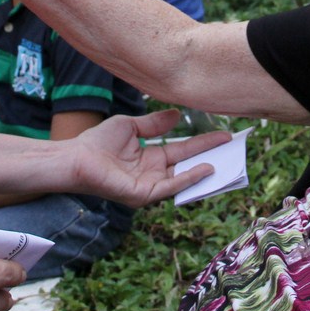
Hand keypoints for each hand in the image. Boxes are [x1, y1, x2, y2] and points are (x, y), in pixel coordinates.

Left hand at [65, 109, 231, 207]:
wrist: (76, 157)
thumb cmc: (98, 142)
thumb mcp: (132, 126)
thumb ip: (154, 124)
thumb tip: (178, 115)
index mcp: (151, 157)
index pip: (183, 149)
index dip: (203, 142)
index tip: (224, 134)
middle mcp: (154, 173)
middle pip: (189, 163)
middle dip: (211, 155)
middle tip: (234, 145)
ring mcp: (150, 186)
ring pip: (184, 177)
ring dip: (206, 168)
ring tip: (228, 157)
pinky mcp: (144, 195)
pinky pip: (171, 186)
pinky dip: (190, 178)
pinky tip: (205, 168)